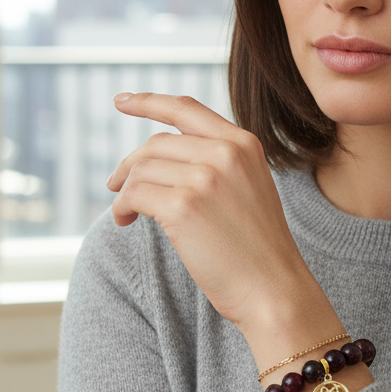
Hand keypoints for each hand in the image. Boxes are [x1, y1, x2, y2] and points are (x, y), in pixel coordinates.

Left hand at [106, 92, 321, 333]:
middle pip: (156, 144)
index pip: (186, 110)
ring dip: (125, 192)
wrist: (274, 290)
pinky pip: (134, 195)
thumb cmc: (258, 250)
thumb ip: (219, 163)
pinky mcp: (183, 206)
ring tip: (126, 214)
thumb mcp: (249, 189)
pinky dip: (122, 208)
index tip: (122, 101)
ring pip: (141, 169)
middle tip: (115, 186)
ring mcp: (205, 177)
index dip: (149, 102)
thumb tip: (160, 155)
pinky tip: (125, 222)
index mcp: (244, 144)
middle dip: (130, 165)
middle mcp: (225, 152)